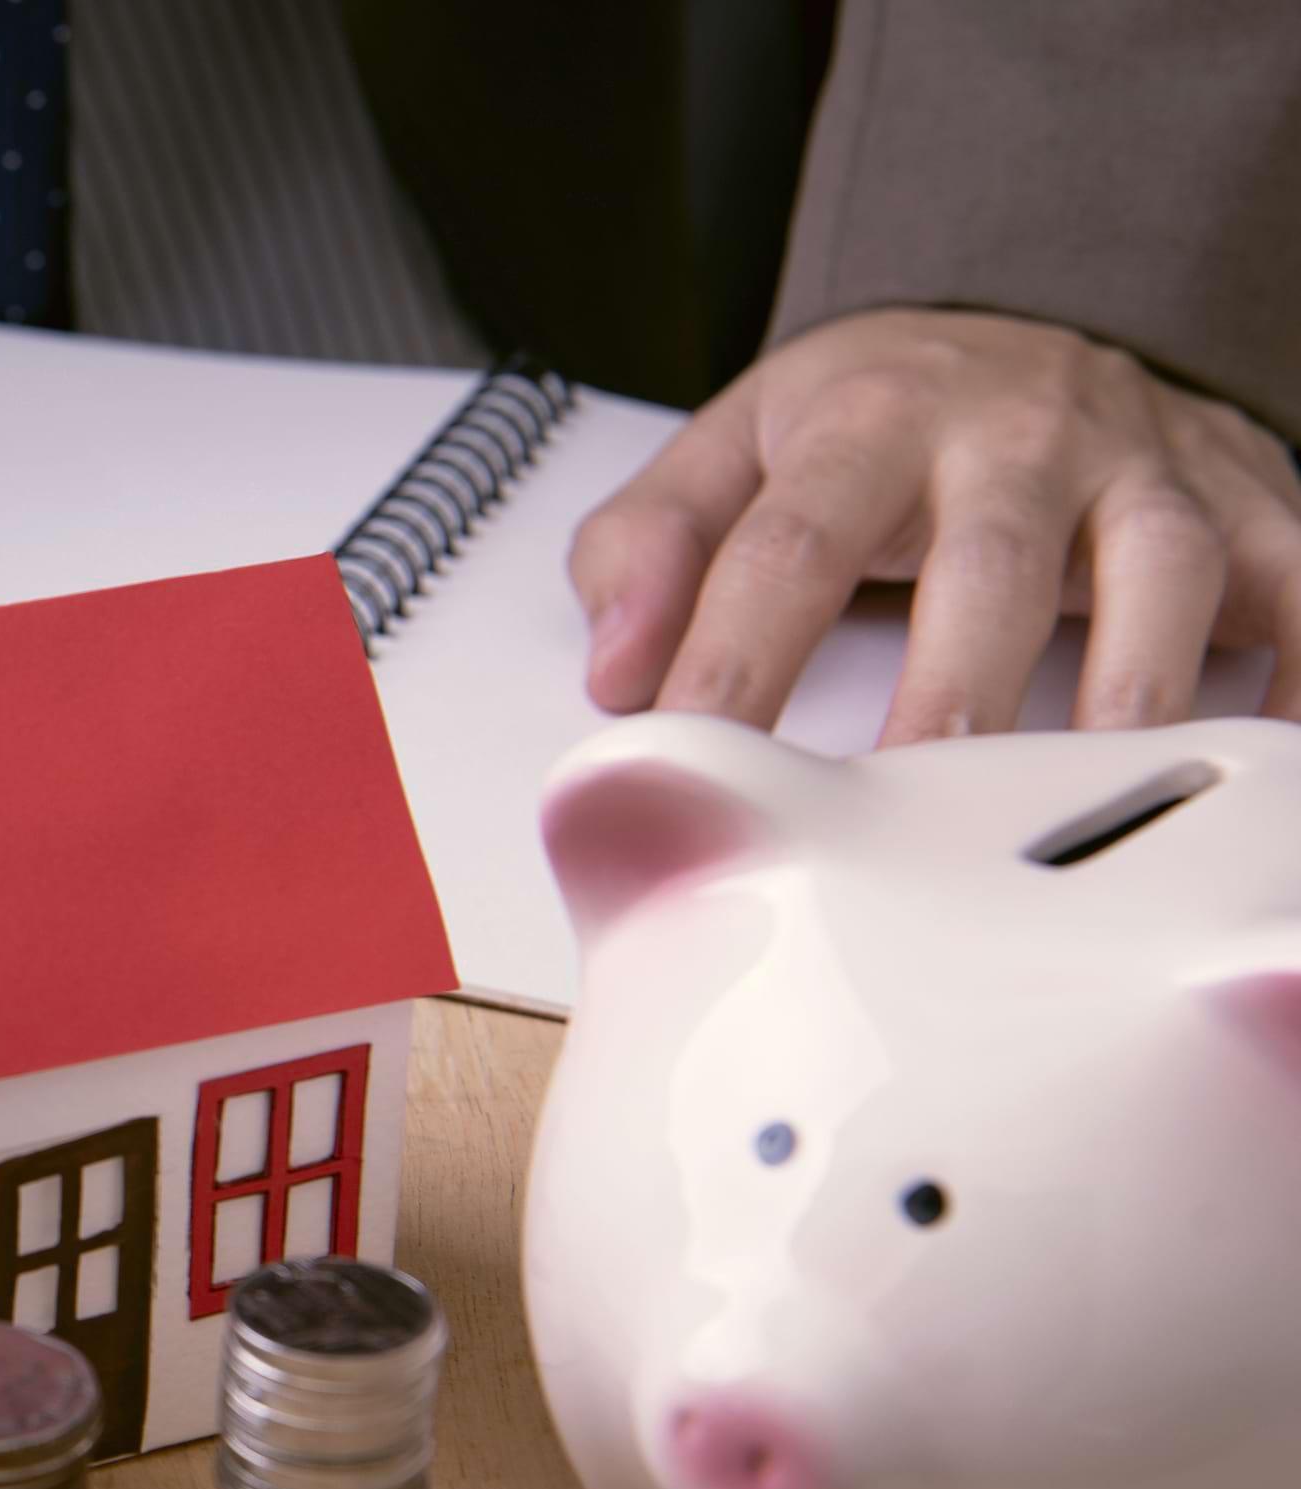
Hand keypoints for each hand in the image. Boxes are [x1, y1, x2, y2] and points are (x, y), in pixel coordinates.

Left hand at [574, 307, 1300, 741]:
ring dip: (1126, 688)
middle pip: (987, 561)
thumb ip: (653, 545)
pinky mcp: (1245, 506)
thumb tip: (615, 663)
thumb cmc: (872, 419)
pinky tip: (1260, 760)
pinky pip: (1293, 588)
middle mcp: (1018, 432)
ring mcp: (1142, 467)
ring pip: (1156, 570)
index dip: (736, 653)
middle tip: (910, 803)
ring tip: (1080, 798)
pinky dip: (1288, 676)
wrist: (1023, 325)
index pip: (789, 542)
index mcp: (871, 418)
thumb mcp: (735, 446)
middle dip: (952, 688)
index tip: (693, 753)